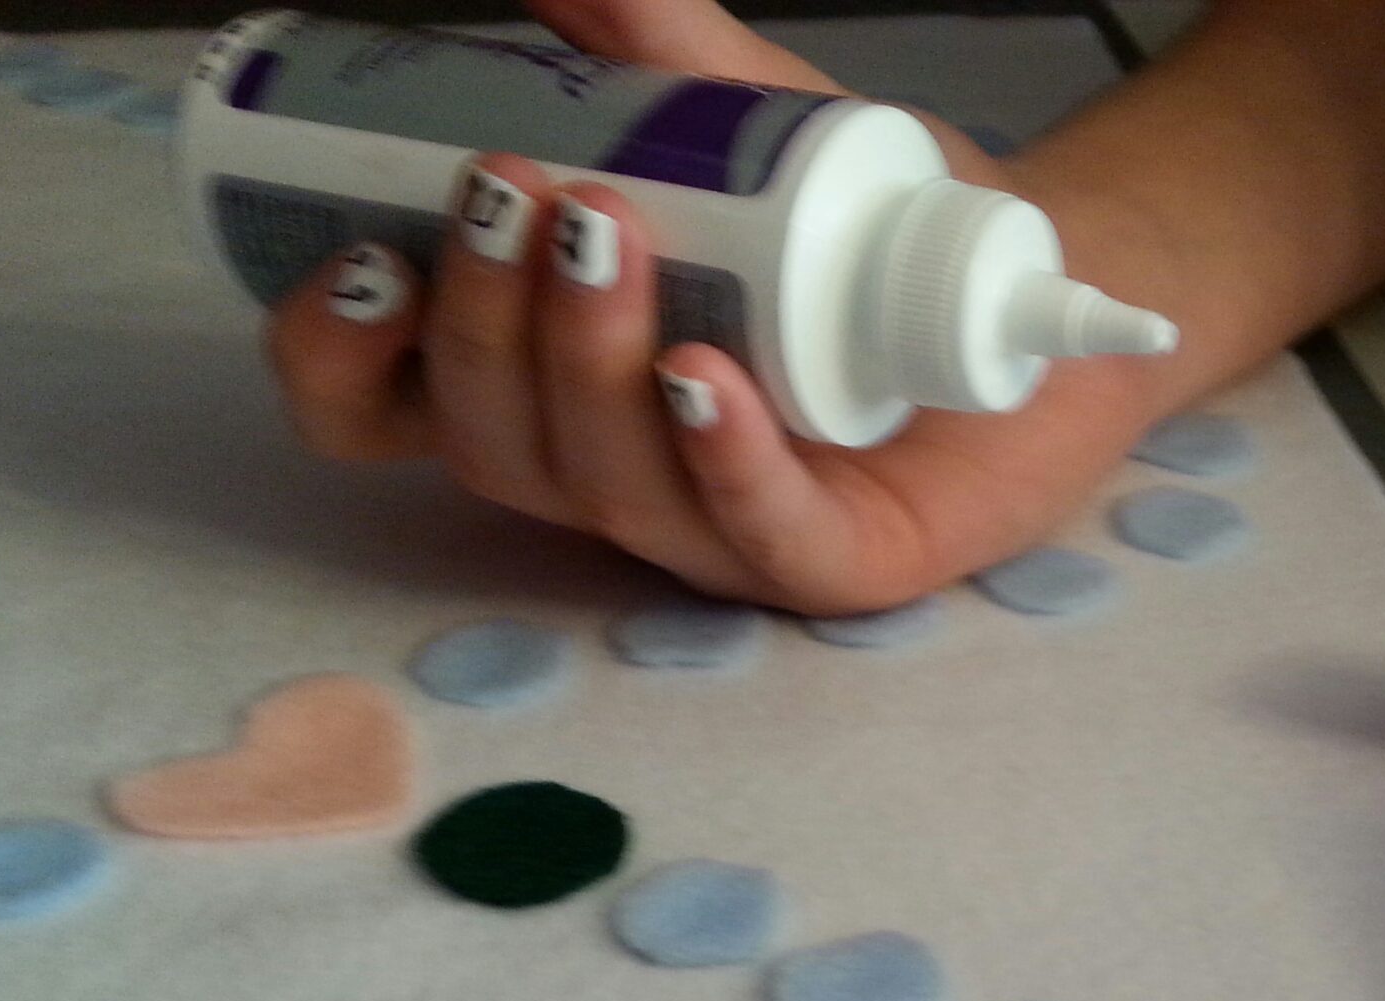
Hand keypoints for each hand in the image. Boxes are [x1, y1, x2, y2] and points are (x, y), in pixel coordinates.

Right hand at [262, 0, 1167, 613]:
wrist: (1045, 276)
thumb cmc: (874, 224)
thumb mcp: (747, 122)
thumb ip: (645, 48)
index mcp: (550, 385)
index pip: (391, 413)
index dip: (339, 358)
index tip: (358, 258)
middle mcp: (614, 468)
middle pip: (487, 444)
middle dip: (480, 321)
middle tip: (520, 190)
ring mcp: (718, 529)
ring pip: (600, 489)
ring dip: (581, 360)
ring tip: (607, 231)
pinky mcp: (836, 565)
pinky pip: (756, 535)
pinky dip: (718, 458)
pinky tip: (700, 375)